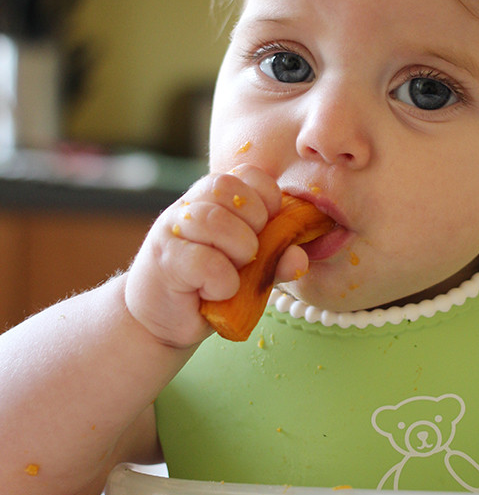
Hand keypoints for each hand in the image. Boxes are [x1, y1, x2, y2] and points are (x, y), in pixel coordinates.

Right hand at [125, 167, 300, 348]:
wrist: (162, 321)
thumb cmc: (208, 288)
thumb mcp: (250, 273)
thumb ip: (275, 261)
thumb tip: (300, 258)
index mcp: (213, 199)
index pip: (246, 173)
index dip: (267, 198)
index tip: (268, 227)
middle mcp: (190, 207)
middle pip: (228, 189)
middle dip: (254, 224)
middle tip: (250, 255)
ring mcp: (173, 230)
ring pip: (215, 221)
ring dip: (239, 251)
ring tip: (237, 273)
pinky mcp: (164, 260)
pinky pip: (204, 261)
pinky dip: (222, 282)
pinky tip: (218, 292)